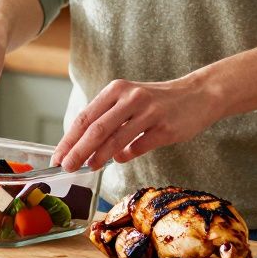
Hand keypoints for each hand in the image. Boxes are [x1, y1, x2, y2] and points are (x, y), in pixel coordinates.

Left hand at [51, 75, 224, 170]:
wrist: (199, 95)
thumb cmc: (158, 102)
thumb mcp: (129, 101)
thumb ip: (108, 120)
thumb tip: (84, 149)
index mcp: (117, 90)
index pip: (86, 117)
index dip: (69, 139)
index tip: (57, 157)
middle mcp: (131, 98)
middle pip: (96, 128)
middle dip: (78, 150)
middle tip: (66, 167)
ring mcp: (149, 112)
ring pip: (116, 138)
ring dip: (98, 156)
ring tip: (88, 167)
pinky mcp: (165, 127)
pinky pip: (140, 146)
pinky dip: (126, 155)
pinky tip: (119, 160)